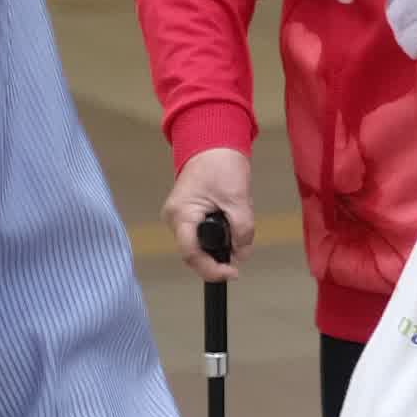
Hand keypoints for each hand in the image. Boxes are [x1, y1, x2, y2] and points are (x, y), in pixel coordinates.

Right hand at [166, 151, 255, 282]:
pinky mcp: (188, 215)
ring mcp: (179, 217)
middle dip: (220, 255)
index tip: (232, 273)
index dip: (212, 268)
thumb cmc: (220, 163)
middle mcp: (174, 219)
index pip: (191, 254)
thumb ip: (242, 229)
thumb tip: (242, 254)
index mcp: (181, 214)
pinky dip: (219, 232)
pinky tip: (231, 218)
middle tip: (241, 248)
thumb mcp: (238, 199)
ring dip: (221, 242)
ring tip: (238, 223)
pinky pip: (202, 233)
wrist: (213, 143)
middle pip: (195, 253)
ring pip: (200, 244)